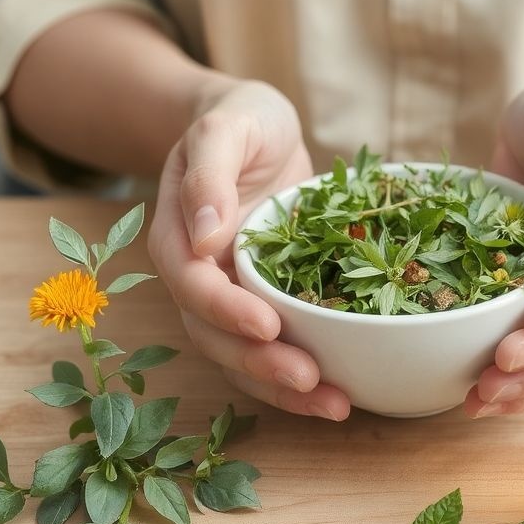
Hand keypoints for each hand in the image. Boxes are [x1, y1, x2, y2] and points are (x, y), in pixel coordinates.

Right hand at [148, 81, 351, 419]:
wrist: (258, 125)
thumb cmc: (240, 118)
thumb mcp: (225, 126)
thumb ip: (210, 174)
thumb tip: (205, 236)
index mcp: (179, 239)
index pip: (194, 286)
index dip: (227, 311)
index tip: (268, 325)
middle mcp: (201, 277)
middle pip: (217, 336)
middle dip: (261, 364)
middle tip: (311, 381)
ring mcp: (235, 294)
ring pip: (245, 355)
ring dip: (284, 387)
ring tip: (335, 405)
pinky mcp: (270, 300)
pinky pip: (279, 346)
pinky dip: (303, 375)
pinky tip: (343, 393)